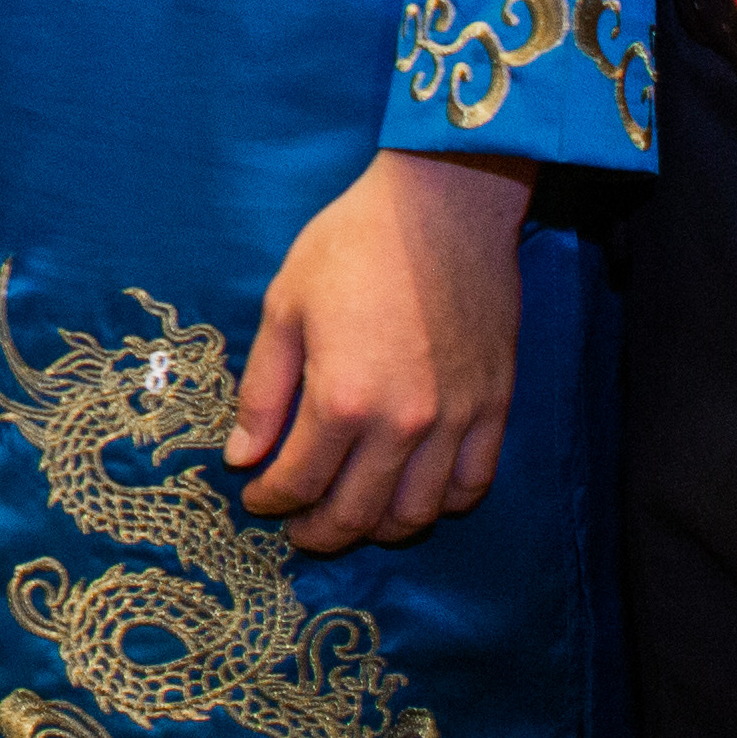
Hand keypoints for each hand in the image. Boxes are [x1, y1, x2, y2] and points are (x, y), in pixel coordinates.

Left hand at [228, 149, 532, 553]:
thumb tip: (243, 457)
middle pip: (356, 513)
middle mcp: (403, 423)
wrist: (445, 206)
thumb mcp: (285, 307)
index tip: (258, 498)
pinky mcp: (494, 408)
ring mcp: (455, 421)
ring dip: (377, 528)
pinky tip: (412, 494)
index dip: (272, 499)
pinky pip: (470, 486)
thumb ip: (263, 392)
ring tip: (352, 517)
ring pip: (415, 514)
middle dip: (317, 532)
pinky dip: (438, 505)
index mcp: (342, 398)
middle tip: (297, 529)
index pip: (300, 481)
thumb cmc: (355, 245)